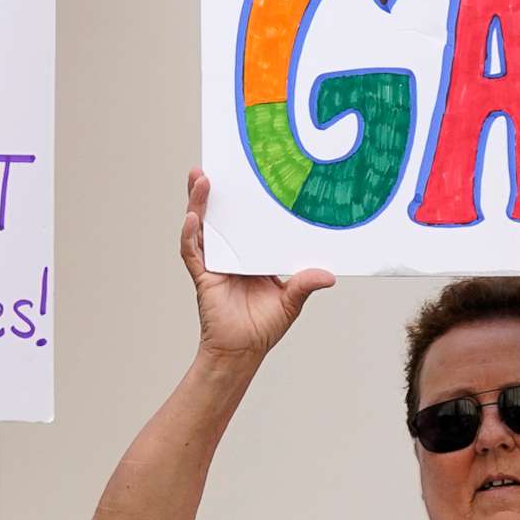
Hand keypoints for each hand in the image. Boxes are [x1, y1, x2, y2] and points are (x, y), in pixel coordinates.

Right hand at [180, 168, 333, 362]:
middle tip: (211, 166)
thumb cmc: (264, 327)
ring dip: (197, 203)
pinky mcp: (203, 276)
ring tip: (199, 179)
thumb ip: (304, 284)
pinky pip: (192, 252)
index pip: (245, 220)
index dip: (242, 199)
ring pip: (201, 227)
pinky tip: (193, 218)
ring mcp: (214, 263)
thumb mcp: (291, 301)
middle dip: (211, 192)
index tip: (246, 175)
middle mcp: (230, 254)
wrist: (242, 352)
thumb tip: (328, 276)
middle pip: (218, 216)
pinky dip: (190, 235)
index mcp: (250, 254)